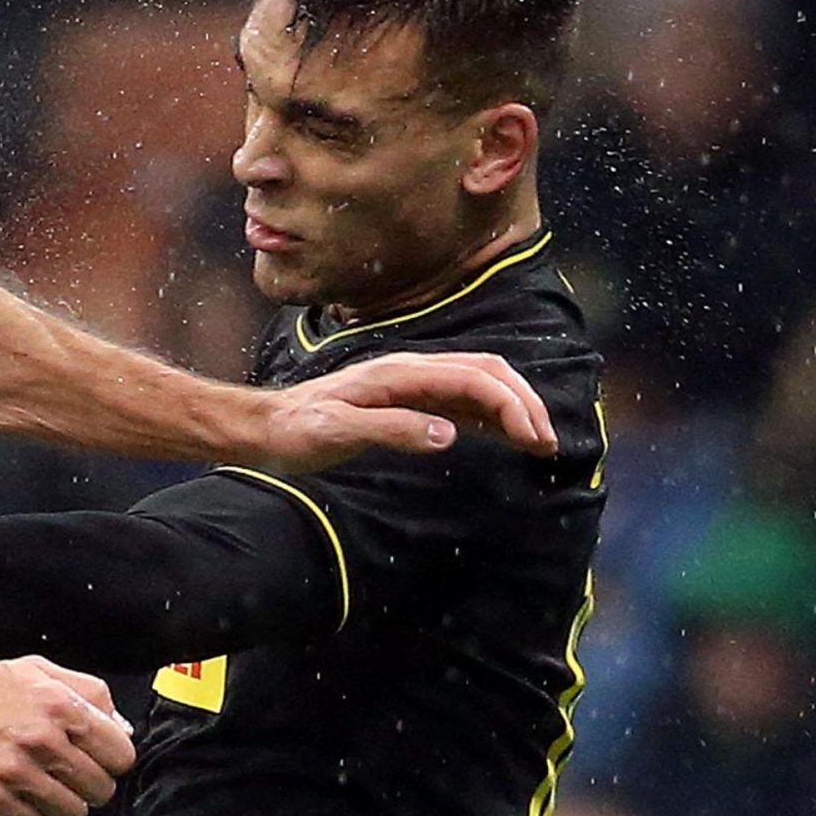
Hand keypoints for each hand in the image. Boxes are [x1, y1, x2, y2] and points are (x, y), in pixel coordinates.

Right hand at [0, 657, 135, 815]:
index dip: (108, 761)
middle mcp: (43, 739)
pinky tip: (14, 799)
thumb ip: (85, 692)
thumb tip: (122, 728)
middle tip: (61, 776)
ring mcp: (17, 773)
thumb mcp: (33, 671)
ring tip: (36, 789)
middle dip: (85, 787)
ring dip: (59, 807)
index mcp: (60, 704)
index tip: (92, 761)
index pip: (121, 755)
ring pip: (73, 814)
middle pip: (101, 790)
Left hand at [256, 350, 556, 469]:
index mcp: (401, 373)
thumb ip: (392, 430)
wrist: (268, 429)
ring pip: (479, 385)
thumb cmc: (299, 431)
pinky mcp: (408, 403)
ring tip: (539, 443)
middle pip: (487, 374)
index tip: (535, 440)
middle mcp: (411, 372)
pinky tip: (506, 437)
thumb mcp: (338, 432)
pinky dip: (492, 417)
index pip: (475, 379)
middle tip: (547, 444)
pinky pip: (461, 403)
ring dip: (513, 408)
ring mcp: (411, 385)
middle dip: (524, 403)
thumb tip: (449, 434)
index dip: (512, 406)